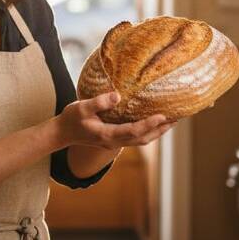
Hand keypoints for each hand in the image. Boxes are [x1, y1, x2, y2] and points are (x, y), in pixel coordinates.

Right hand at [57, 91, 176, 149]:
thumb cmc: (71, 119)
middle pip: (143, 139)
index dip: (149, 124)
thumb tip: (117, 96)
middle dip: (160, 130)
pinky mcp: (114, 140)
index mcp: (107, 134)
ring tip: (170, 121)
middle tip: (176, 119)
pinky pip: (135, 138)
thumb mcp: (81, 107)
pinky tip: (153, 123)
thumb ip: (99, 102)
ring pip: (141, 141)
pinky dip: (147, 131)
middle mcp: (114, 142)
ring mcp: (114, 143)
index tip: (163, 116)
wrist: (62, 133)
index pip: (133, 131)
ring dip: (156, 132)